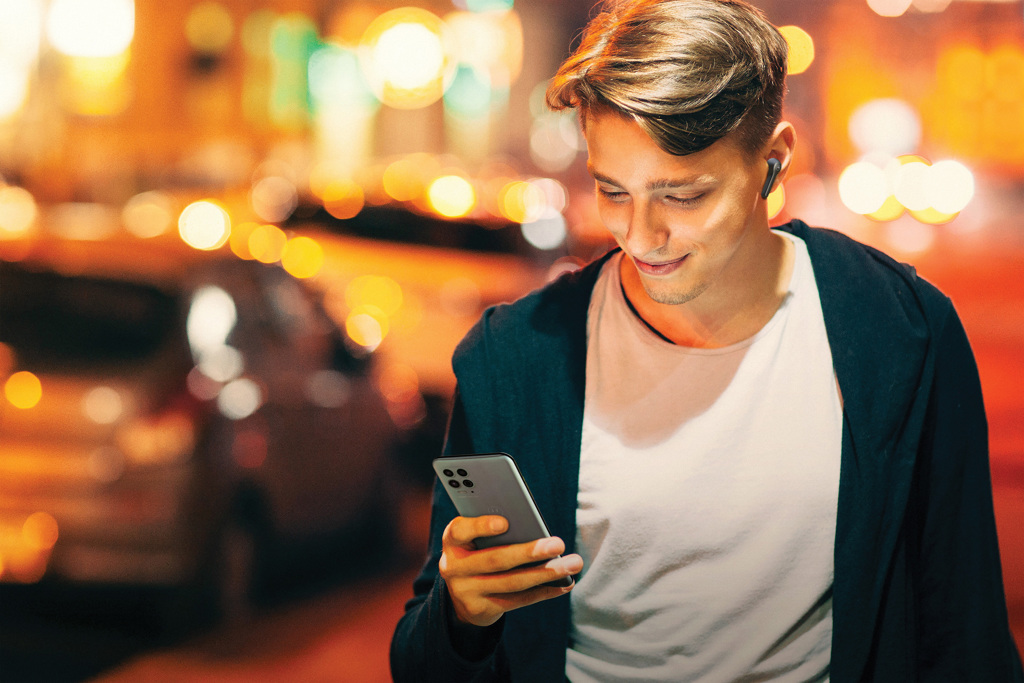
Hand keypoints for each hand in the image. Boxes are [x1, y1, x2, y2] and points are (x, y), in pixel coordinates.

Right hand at [439, 515, 582, 627]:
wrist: (462, 592)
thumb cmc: (478, 550)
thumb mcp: (476, 537)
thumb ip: (493, 529)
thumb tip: (533, 527)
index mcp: (452, 541)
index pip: (460, 530)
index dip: (481, 526)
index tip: (505, 522)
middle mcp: (454, 567)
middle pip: (495, 559)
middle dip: (529, 552)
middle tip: (558, 544)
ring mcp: (466, 592)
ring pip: (511, 582)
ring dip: (546, 573)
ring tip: (573, 563)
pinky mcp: (482, 609)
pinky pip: (518, 600)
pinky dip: (544, 591)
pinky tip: (565, 582)